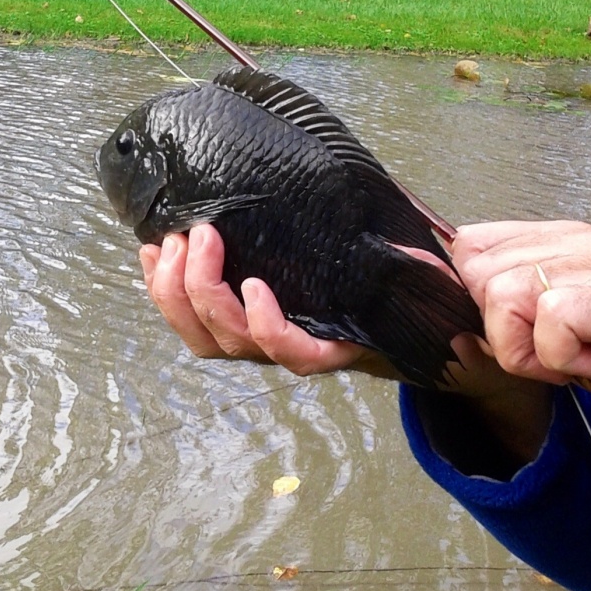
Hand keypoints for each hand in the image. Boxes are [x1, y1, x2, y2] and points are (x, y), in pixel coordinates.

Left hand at [139, 224, 402, 379]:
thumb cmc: (403, 296)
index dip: (268, 329)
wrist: (391, 314)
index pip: (295, 356)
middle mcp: (291, 349)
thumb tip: (435, 258)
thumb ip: (423, 274)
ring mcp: (259, 339)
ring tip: (172, 240)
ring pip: (203, 339)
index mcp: (336, 345)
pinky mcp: (236, 320)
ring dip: (176, 290)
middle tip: (202, 234)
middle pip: (233, 344)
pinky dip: (165, 289)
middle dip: (205, 291)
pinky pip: (191, 322)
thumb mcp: (422, 285)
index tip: (256, 285)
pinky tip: (155, 251)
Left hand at [451, 220, 590, 407]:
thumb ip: (508, 312)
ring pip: (505, 296)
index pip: (468, 245)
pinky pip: (553, 318)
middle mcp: (573, 241)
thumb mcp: (556, 322)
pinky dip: (563, 355)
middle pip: (478, 277)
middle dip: (503, 333)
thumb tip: (454, 328)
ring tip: (576, 358)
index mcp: (553, 238)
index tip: (516, 333)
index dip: (473, 298)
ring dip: (532, 350)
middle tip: (552, 353)